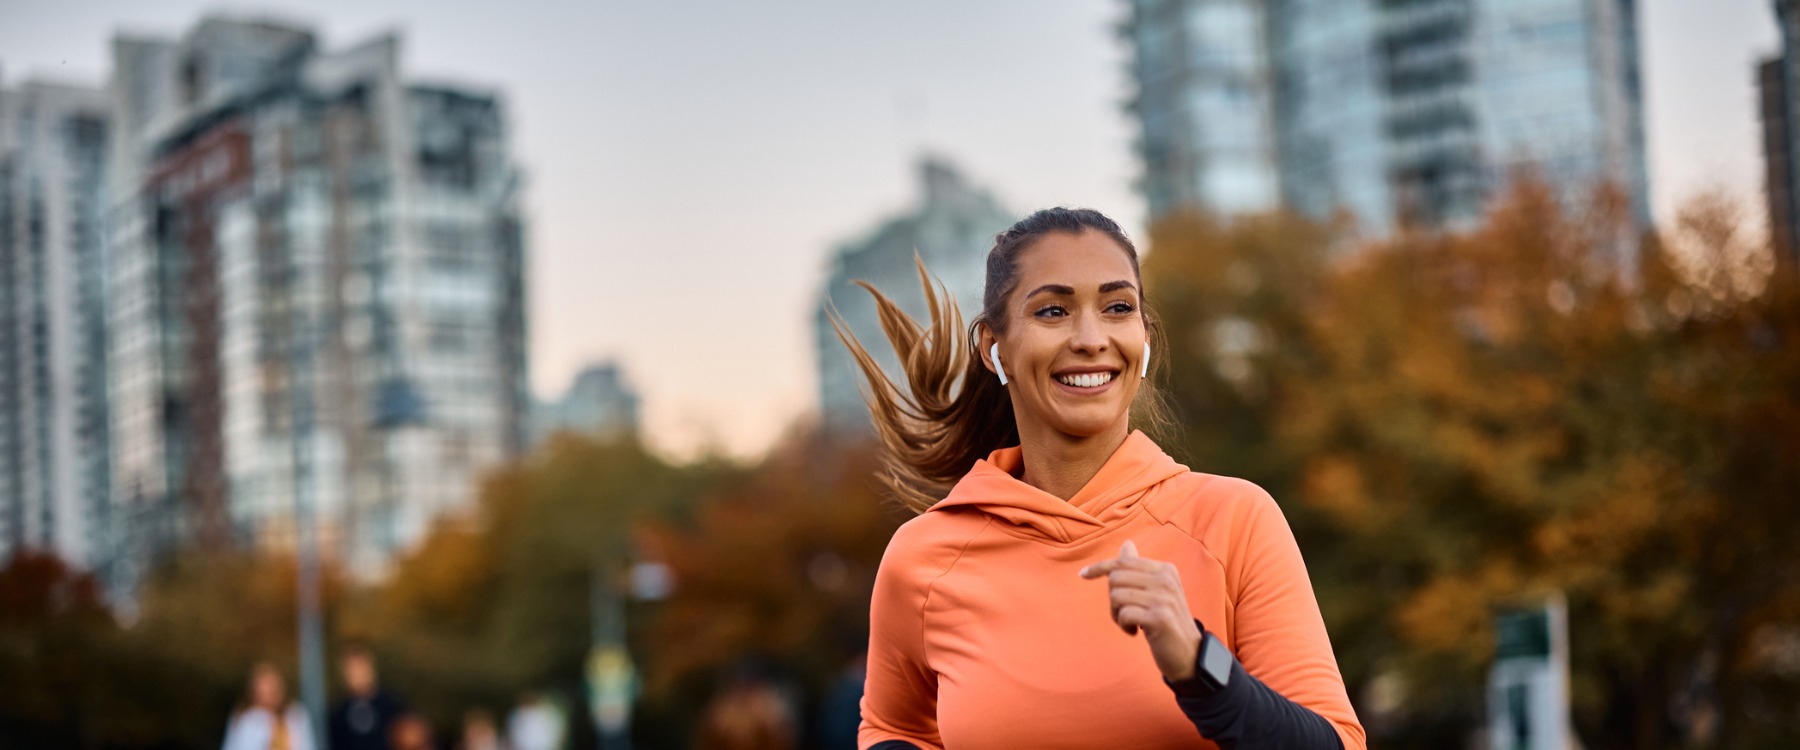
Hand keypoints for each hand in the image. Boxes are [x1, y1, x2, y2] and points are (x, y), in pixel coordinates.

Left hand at [1079, 540, 1202, 681]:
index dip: (1099, 567)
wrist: (1190, 653)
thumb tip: (1127, 543)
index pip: (1123, 562)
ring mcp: (1164, 598)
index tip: (1083, 575)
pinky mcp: (1160, 618)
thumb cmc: (1166, 621)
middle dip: (1112, 599)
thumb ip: (1139, 569)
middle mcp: (1166, 580)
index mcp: (1165, 569)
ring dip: (1117, 614)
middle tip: (1124, 614)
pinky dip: (1123, 625)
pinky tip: (1135, 632)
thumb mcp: (1156, 591)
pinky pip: (1124, 614)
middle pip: (1116, 578)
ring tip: (1131, 623)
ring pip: (1116, 596)